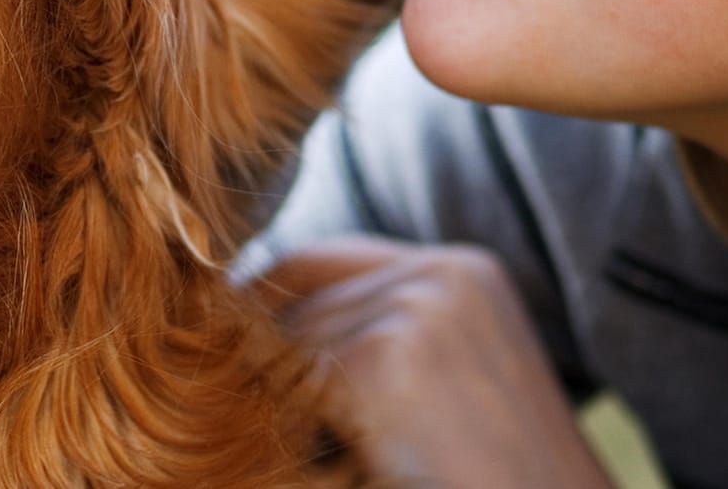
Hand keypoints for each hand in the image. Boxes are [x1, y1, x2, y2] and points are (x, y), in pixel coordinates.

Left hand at [254, 237, 612, 487]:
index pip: (324, 260)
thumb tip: (250, 318)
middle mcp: (442, 273)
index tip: (231, 345)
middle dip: (269, 355)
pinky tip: (342, 460)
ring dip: (281, 396)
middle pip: (296, 296)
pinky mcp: (388, 359)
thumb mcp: (450, 378)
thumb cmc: (496, 474)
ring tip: (328, 445)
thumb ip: (379, 331)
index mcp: (464, 271)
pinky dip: (294, 428)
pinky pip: (294, 385)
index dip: (272, 304)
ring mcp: (416, 310)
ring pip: (286, 342)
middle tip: (256, 403)